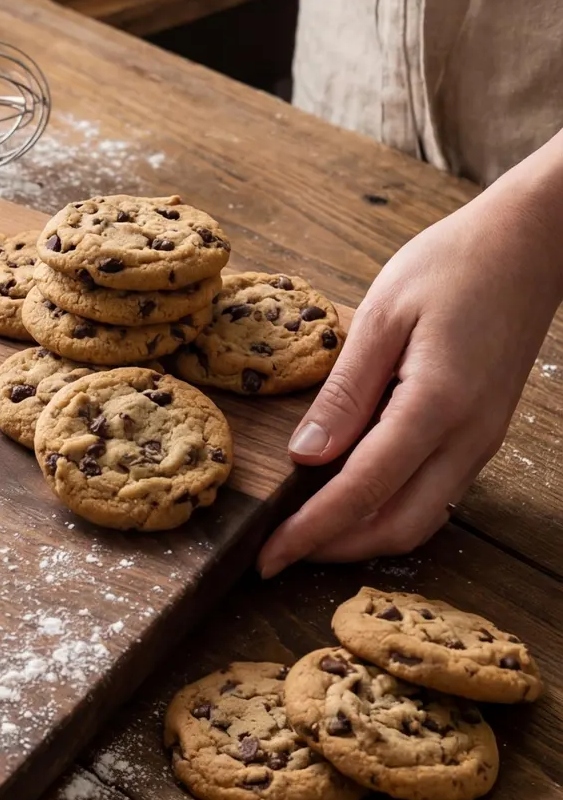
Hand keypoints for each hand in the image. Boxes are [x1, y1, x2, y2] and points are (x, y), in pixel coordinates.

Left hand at [258, 180, 562, 575]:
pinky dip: (389, 508)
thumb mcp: (382, 316)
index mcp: (437, 405)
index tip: (267, 555)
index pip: (363, 490)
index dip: (311, 531)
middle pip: (400, 527)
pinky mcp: (483, 433)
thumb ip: (344, 391)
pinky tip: (349, 496)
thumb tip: (305, 454)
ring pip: (421, 518)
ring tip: (305, 532)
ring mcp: (483, 439)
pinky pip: (435, 492)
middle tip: (278, 554)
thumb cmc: (452, 265)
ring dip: (363, 535)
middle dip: (335, 550)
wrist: (531, 243)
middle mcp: (469, 436)